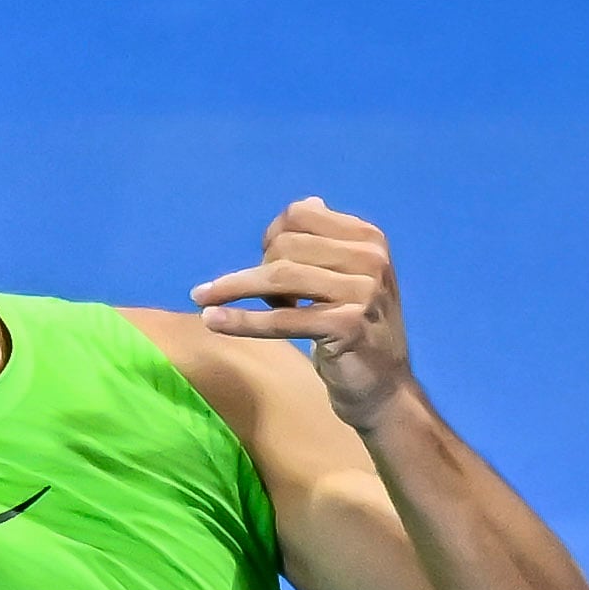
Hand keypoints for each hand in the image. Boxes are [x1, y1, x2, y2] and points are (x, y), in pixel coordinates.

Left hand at [193, 197, 415, 427]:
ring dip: (233, 288)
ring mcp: (362, 291)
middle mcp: (370, 258)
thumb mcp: (348, 278)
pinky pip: (280, 320)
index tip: (263, 261)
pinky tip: (212, 320)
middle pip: (284, 245)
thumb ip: (325, 242)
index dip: (271, 235)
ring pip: (279, 276)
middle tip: (255, 295)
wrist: (383, 386)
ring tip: (204, 299)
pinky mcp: (346, 325)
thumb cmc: (354, 329)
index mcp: (369, 239)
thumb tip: (306, 203)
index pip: (300, 216)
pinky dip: (240, 320)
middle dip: (257, 268)